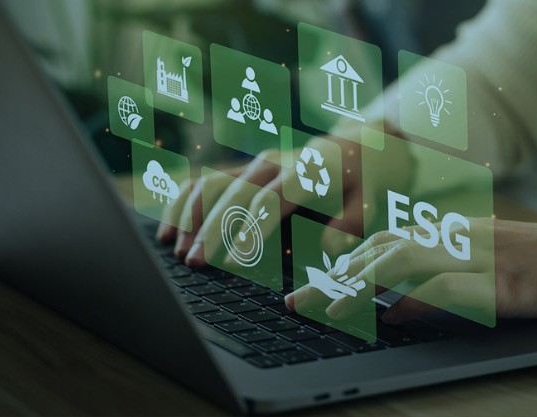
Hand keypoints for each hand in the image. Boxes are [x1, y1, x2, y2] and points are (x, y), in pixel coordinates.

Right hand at [157, 135, 370, 266]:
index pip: (269, 201)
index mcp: (304, 171)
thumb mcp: (368, 199)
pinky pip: (205, 182)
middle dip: (211, 230)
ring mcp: (254, 165)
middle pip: (233, 194)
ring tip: (178, 251)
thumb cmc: (361, 178)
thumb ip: (349, 223)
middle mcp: (273, 163)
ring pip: (212, 185)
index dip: (249, 230)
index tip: (232, 260)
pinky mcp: (243, 170)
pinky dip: (184, 204)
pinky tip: (169, 230)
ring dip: (191, 218)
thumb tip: (329, 248)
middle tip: (195, 263)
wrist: (355, 144)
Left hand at [286, 219, 536, 323]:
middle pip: (381, 248)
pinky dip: (415, 301)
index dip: (343, 263)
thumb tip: (394, 306)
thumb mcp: (478, 267)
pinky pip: (448, 287)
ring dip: (362, 285)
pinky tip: (394, 317)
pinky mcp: (500, 282)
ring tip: (334, 309)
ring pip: (405, 259)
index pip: (382, 241)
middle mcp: (455, 238)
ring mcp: (477, 256)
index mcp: (447, 233)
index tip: (312, 286)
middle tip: (301, 301)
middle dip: (336, 276)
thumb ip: (434, 280)